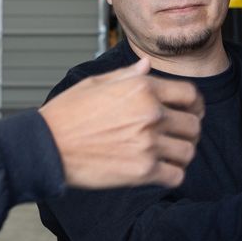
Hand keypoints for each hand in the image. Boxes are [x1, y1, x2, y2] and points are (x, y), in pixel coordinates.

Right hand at [39, 55, 203, 188]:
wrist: (46, 146)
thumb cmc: (67, 114)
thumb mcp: (96, 83)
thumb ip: (128, 75)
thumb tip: (146, 65)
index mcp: (142, 88)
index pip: (190, 94)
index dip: (195, 104)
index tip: (192, 112)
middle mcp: (150, 113)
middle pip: (193, 124)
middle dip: (189, 131)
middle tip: (179, 136)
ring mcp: (148, 143)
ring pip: (188, 151)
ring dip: (182, 153)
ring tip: (169, 154)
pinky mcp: (142, 171)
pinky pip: (176, 175)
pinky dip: (172, 175)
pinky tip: (161, 171)